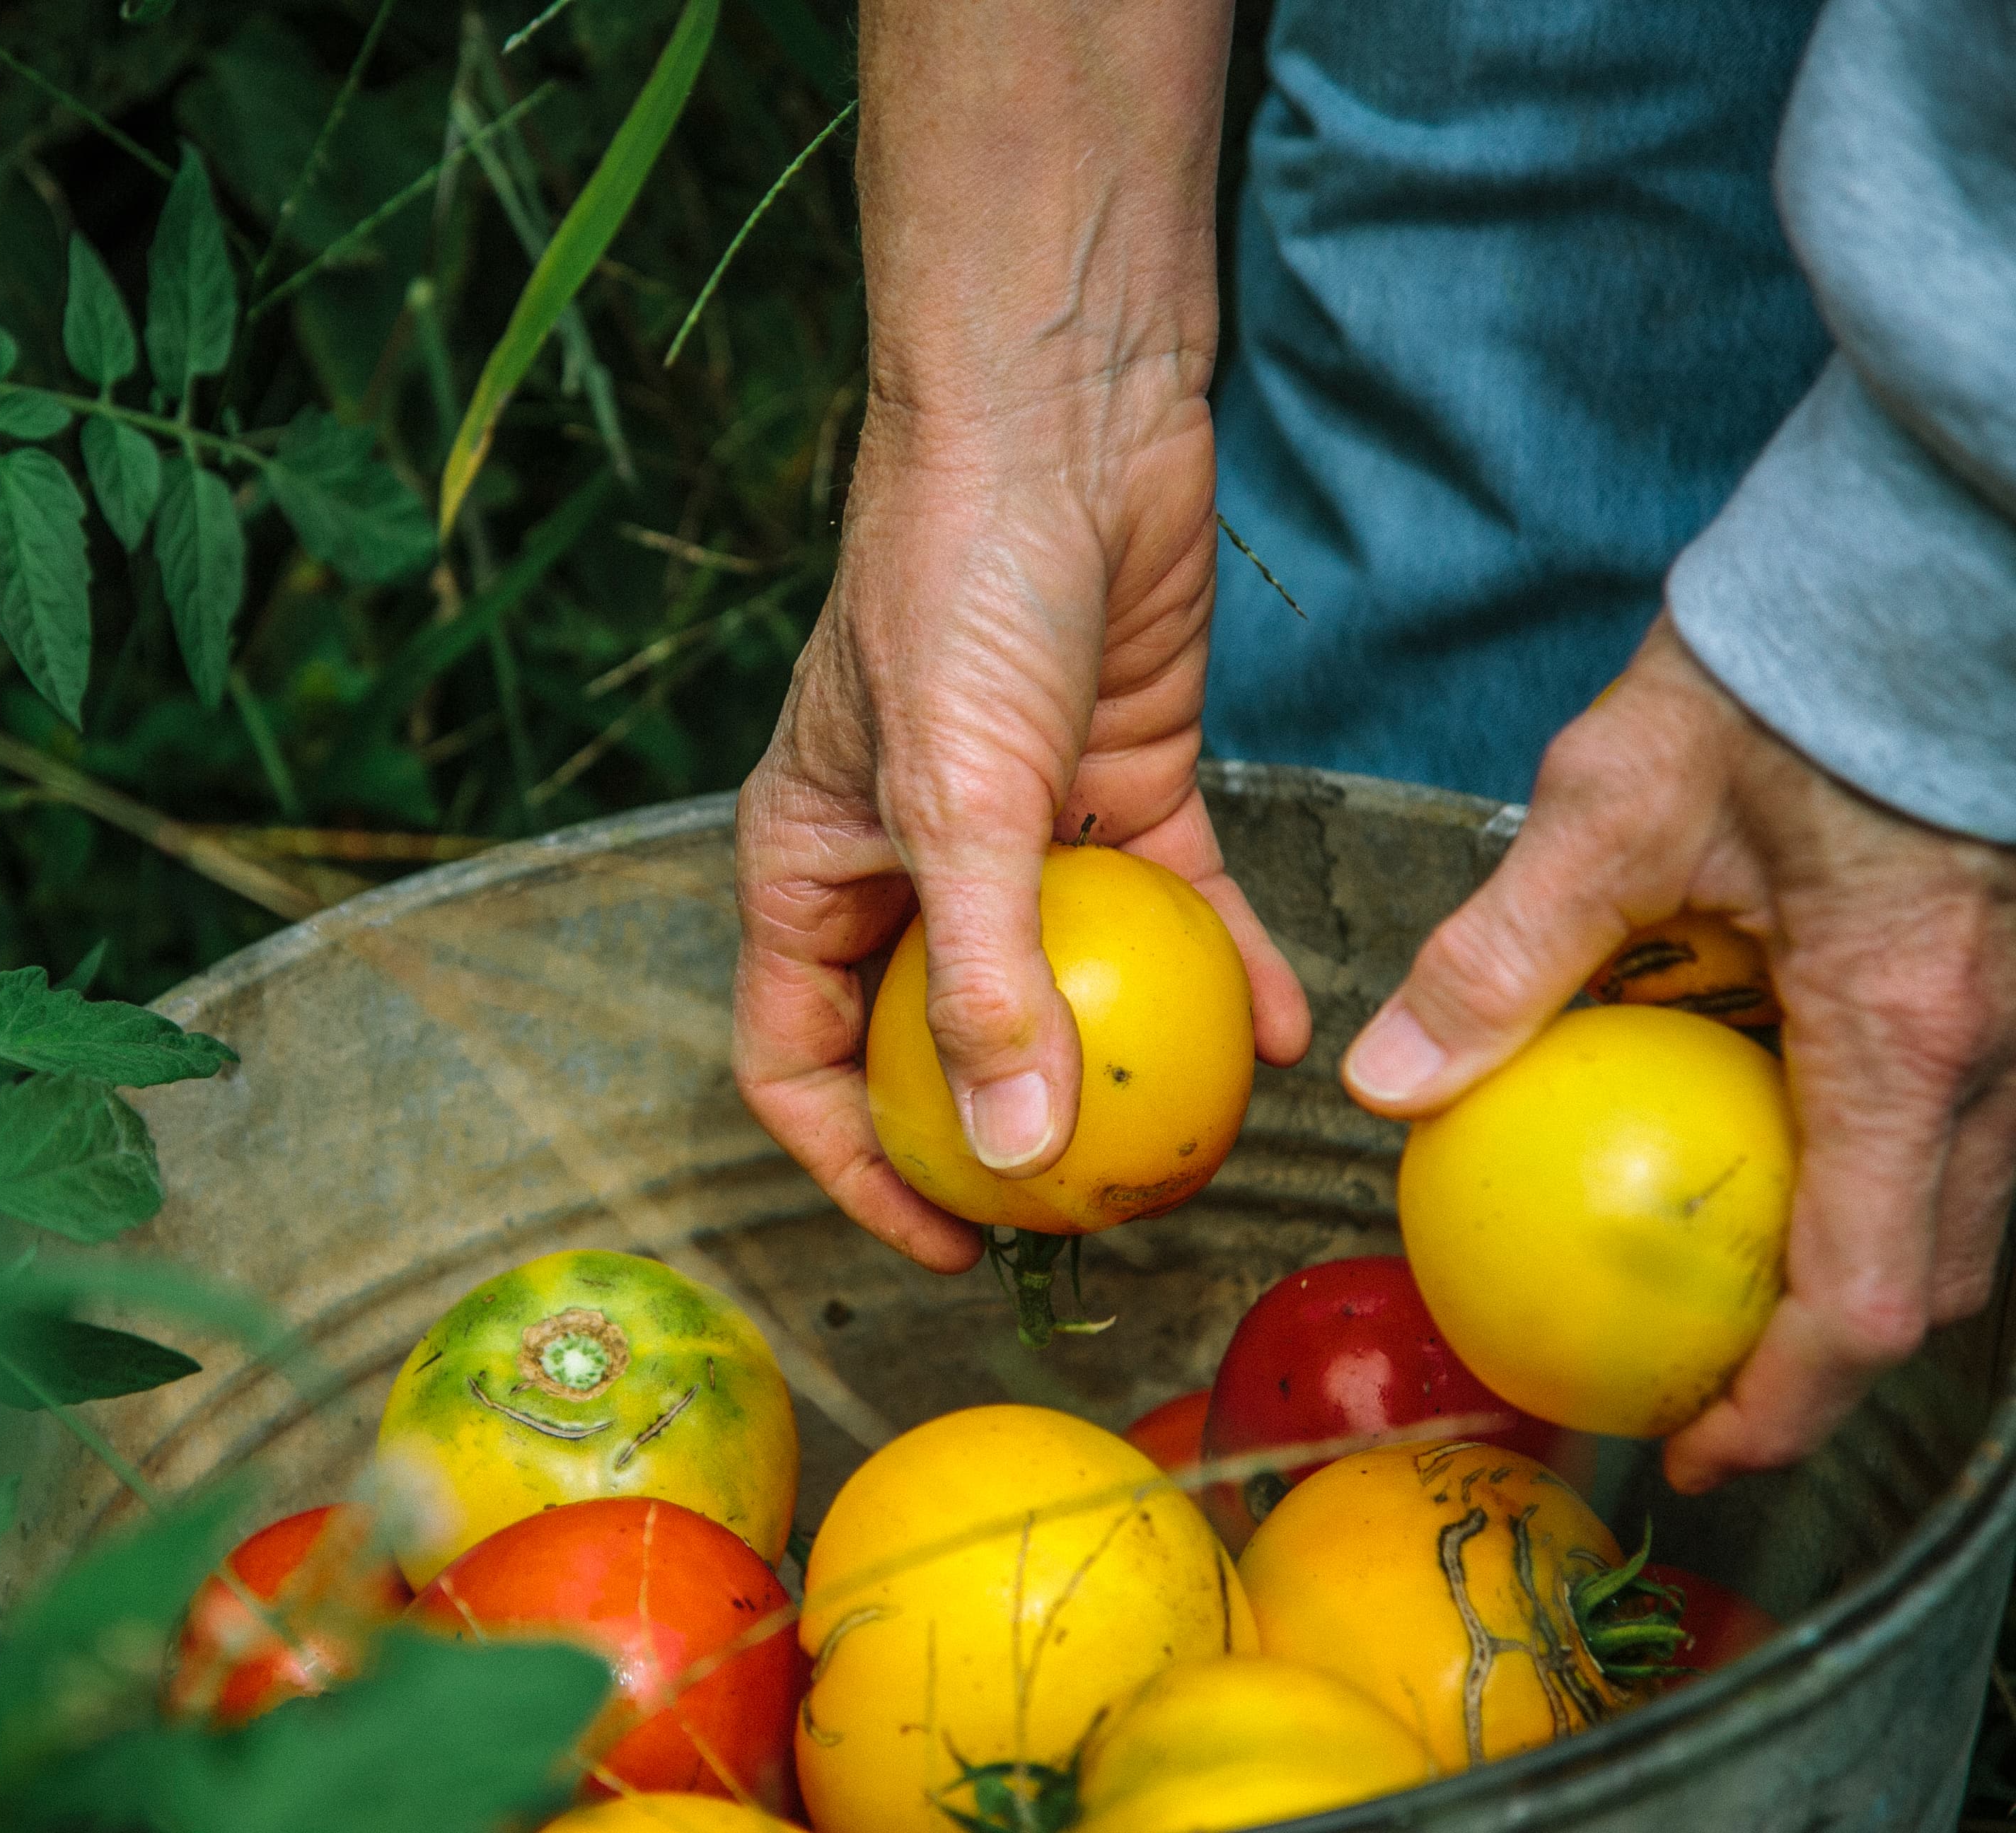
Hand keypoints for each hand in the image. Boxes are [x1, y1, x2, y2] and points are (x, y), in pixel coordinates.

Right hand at [732, 387, 1313, 1274]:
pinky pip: (1173, 909)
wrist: (1064, 412)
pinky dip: (1223, 968)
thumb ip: (984, 979)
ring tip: (1207, 1144)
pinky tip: (1287, 1030)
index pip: (799, 1061)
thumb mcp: (957, 797)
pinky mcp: (1124, 781)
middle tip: (1098, 1216)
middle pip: (944, 1040)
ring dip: (1134, 1062)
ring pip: (1073, 984)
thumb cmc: (954, 583)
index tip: (947, 1246)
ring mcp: (1020, 828)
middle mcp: (906, 863)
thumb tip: (1006, 1150)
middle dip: (1012, 1134)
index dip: (854, 1168)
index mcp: (809, 868)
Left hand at [1341, 617, 2015, 1489]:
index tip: (1694, 1448)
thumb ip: (1502, 957)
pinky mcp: (2008, 969)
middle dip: (1822, 1362)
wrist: (1926, 559)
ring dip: (1855, 1265)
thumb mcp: (1612, 808)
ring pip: (1962, 1201)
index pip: (1861, 1291)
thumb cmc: (1782, 667)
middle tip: (1702, 1391)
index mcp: (1901, 1027)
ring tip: (1728, 1287)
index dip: (1781, 1404)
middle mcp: (1996, 1044)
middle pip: (1935, 1275)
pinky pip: (1961, 1116)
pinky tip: (1776, 1134)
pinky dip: (1878, 1164)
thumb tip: (1390, 1084)